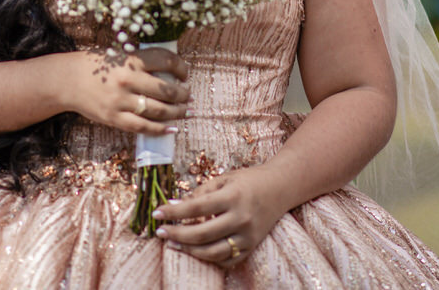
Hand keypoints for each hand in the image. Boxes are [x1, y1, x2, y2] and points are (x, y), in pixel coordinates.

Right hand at [67, 48, 189, 134]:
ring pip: (159, 110)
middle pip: (167, 90)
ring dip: (177, 112)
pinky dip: (161, 129)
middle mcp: (128, 79)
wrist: (67, 80)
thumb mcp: (119, 55)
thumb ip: (142, 62)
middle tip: (188, 95)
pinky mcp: (114, 118)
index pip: (166, 61)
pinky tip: (172, 128)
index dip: (181, 68)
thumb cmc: (96, 66)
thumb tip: (171, 73)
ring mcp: (121, 101)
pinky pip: (143, 127)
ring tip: (185, 111)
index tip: (184, 74)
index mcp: (131, 60)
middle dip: (183, 94)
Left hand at [151, 165, 285, 265]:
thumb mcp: (224, 178)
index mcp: (233, 196)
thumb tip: (175, 205)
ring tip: (173, 244)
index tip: (157, 213)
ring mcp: (247, 236)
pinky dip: (208, 257)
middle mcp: (241, 218)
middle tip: (161, 232)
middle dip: (177, 235)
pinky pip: (226, 259)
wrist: (280, 188)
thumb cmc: (248, 180)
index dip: (174, 212)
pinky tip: (196, 250)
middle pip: (202, 234)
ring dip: (189, 250)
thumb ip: (201, 192)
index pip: (196, 207)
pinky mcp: (252, 246)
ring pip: (212, 252)